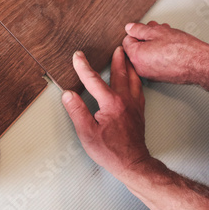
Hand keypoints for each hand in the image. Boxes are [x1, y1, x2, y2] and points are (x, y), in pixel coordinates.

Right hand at [62, 47, 149, 178]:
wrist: (132, 163)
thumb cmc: (110, 150)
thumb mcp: (86, 132)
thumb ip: (77, 111)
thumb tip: (68, 94)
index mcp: (111, 103)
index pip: (94, 80)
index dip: (83, 67)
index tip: (78, 56)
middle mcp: (125, 100)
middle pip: (120, 73)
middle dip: (117, 59)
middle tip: (117, 46)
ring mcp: (134, 105)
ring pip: (133, 79)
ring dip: (129, 66)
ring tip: (127, 56)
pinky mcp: (139, 111)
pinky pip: (139, 88)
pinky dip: (137, 78)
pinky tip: (135, 78)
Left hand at [122, 21, 208, 84]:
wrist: (201, 65)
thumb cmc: (183, 50)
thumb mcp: (157, 31)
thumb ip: (139, 29)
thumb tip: (130, 28)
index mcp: (135, 56)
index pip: (126, 40)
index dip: (137, 31)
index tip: (146, 28)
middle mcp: (140, 68)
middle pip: (136, 47)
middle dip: (146, 37)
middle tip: (158, 30)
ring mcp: (150, 74)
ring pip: (146, 54)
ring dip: (154, 43)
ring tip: (167, 36)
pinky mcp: (159, 77)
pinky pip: (154, 62)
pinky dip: (159, 53)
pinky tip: (170, 46)